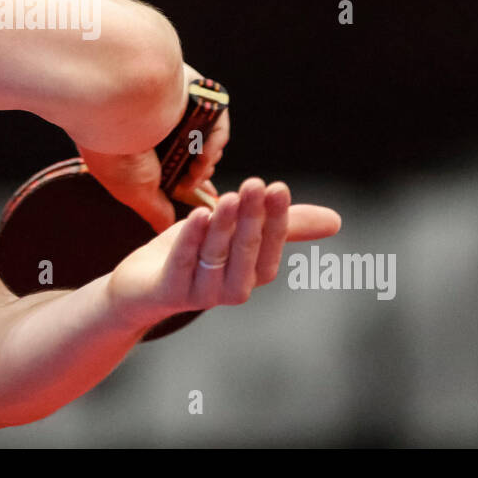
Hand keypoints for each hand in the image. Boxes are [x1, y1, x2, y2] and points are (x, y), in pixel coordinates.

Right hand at [76, 62, 226, 232]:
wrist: (118, 110)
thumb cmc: (117, 153)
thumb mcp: (136, 192)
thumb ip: (156, 210)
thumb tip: (166, 230)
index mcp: (142, 150)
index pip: (175, 171)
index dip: (191, 186)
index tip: (205, 201)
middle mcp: (160, 130)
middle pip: (195, 159)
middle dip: (199, 177)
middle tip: (193, 182)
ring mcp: (179, 112)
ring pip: (209, 144)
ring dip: (206, 163)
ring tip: (195, 168)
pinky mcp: (195, 96)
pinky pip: (217, 124)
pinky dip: (215, 143)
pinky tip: (203, 154)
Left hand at [104, 178, 340, 331]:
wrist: (140, 287)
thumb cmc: (195, 253)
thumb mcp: (237, 231)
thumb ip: (282, 225)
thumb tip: (336, 221)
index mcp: (252, 273)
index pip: (270, 246)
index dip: (275, 219)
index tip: (278, 187)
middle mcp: (231, 288)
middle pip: (246, 252)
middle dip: (253, 218)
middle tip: (256, 184)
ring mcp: (200, 293)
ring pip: (216, 258)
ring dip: (224, 228)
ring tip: (229, 196)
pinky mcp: (168, 292)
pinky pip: (182, 265)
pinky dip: (191, 240)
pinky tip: (198, 214)